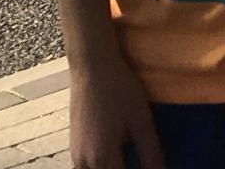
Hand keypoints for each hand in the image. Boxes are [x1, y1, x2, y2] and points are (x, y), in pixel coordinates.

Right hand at [67, 50, 164, 168]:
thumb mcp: (141, 119)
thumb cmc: (119, 89)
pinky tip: (114, 158)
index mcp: (103, 157)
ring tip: (126, 160)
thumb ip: (151, 151)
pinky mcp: (73, 147)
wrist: (91, 65)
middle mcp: (84, 162)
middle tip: (140, 162)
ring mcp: (75, 155)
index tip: (150, 167)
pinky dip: (99, 167)